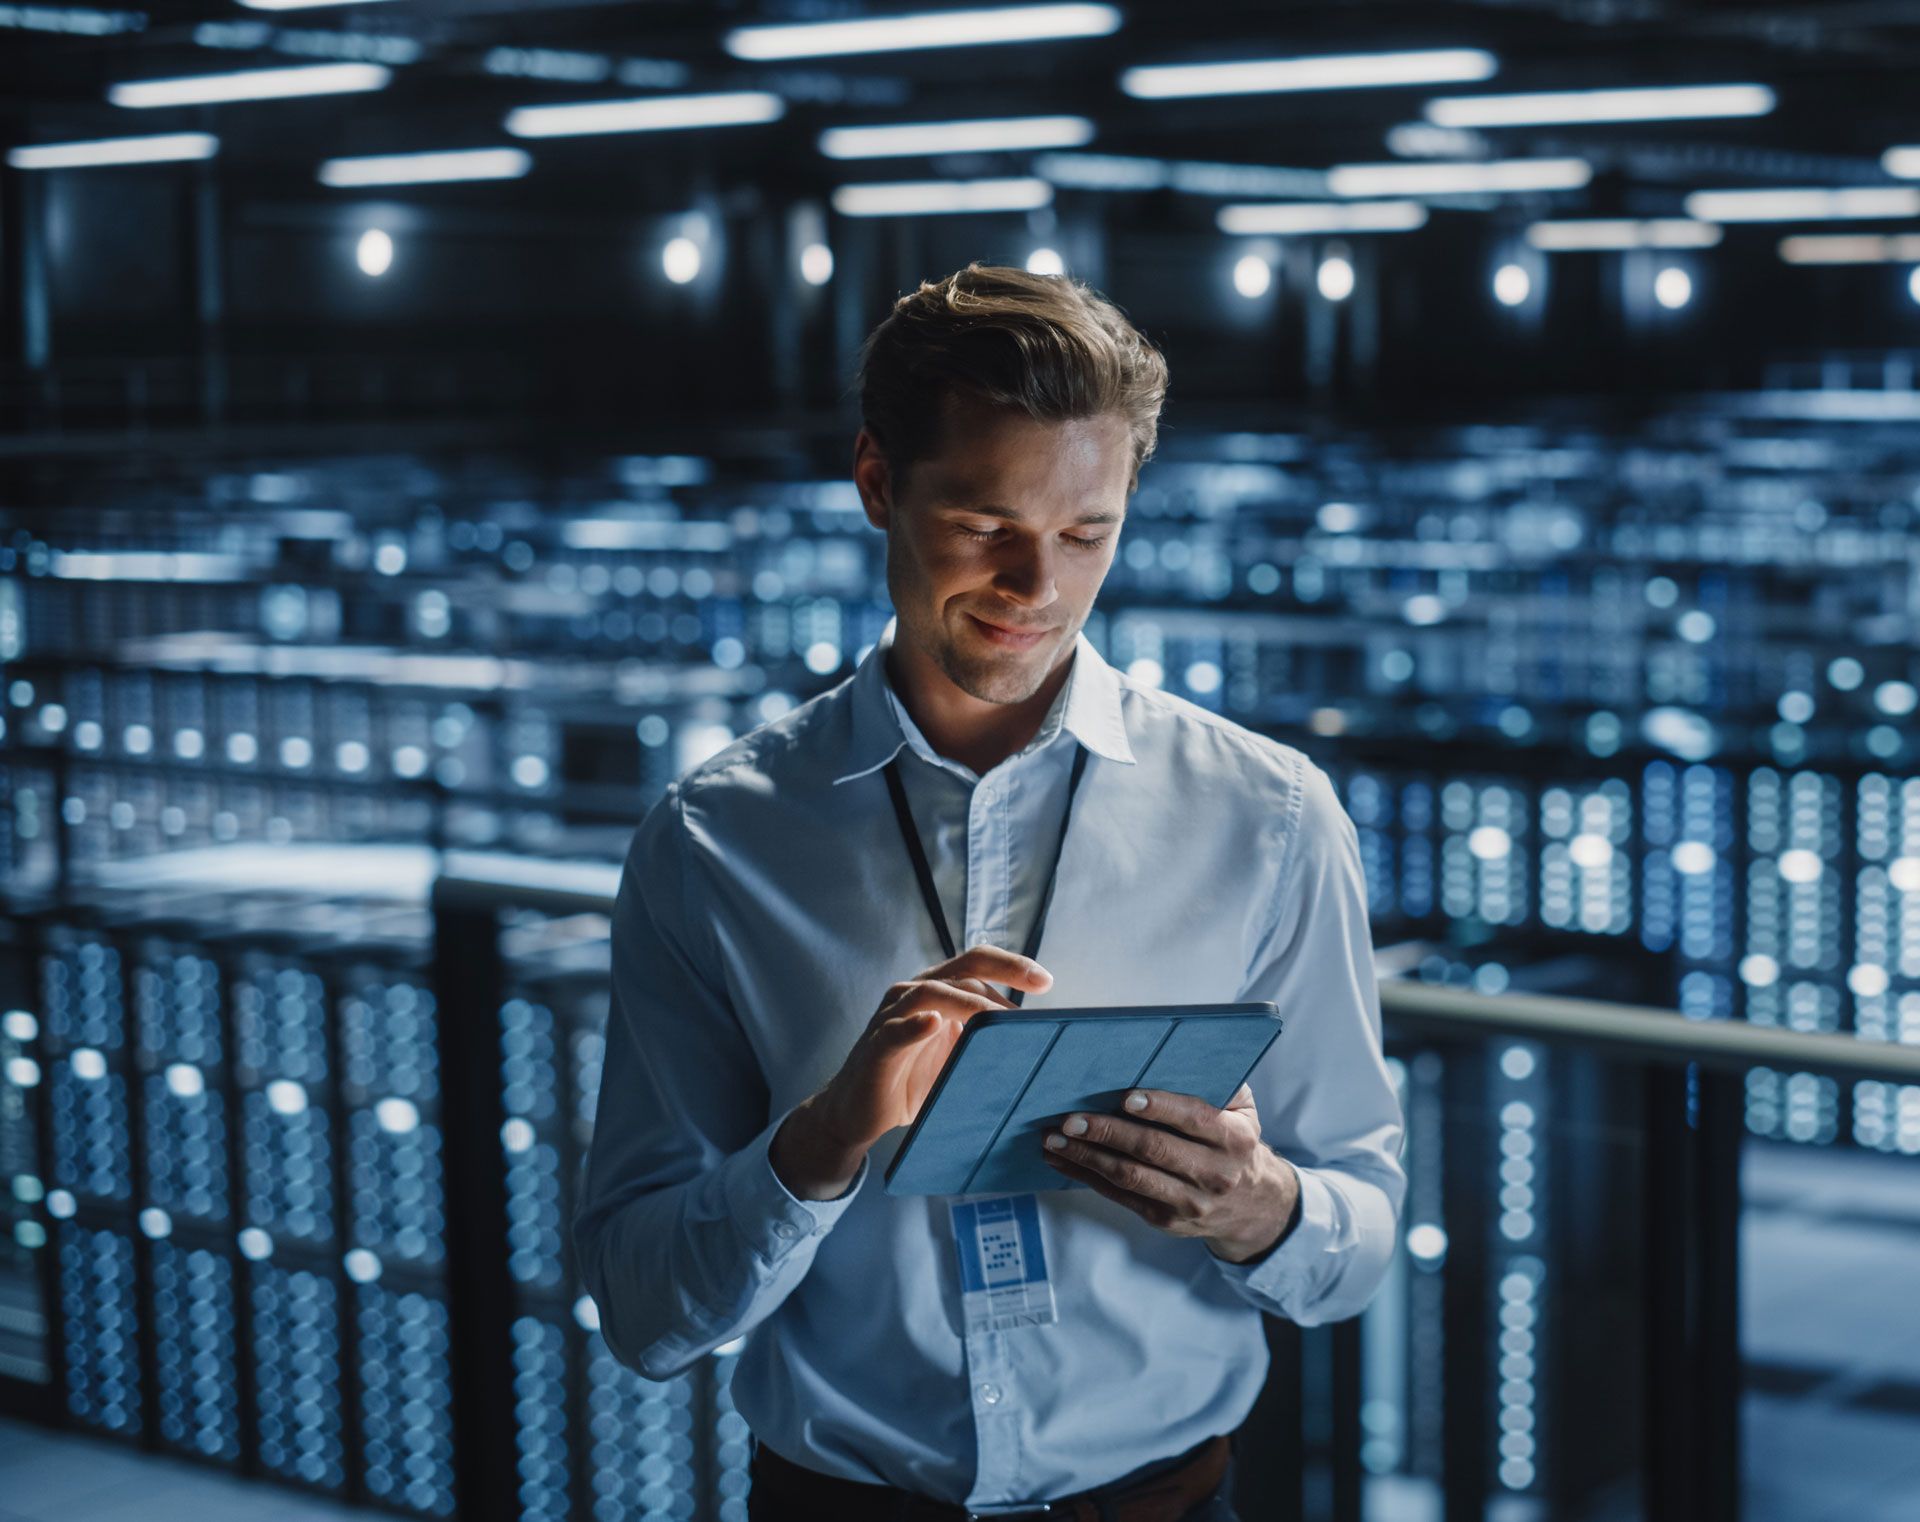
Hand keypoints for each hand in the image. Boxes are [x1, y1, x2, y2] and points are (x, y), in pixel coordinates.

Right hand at [771, 945, 1052, 1200]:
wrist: (858, 1113)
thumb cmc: (912, 1081)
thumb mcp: (956, 1058)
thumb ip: (984, 1042)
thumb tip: (1036, 1046)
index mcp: (937, 990)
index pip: (977, 963)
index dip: (1012, 965)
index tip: (1046, 982)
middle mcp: (913, 992)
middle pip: (962, 969)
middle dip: (1004, 972)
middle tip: (1040, 985)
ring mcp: (892, 1017)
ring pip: (932, 993)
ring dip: (969, 1003)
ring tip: (999, 1015)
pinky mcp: (876, 1046)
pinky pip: (895, 1031)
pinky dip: (915, 1026)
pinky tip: (934, 1024)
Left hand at [1040, 1084, 1300, 1263]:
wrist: (1253, 1204)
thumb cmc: (1234, 1141)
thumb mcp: (1241, 1110)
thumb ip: (1214, 1083)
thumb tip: (1168, 1054)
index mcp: (1234, 1138)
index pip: (1195, 1119)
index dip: (1160, 1107)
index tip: (1125, 1097)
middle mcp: (1215, 1174)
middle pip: (1154, 1151)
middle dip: (1108, 1132)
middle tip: (1071, 1119)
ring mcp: (1189, 1202)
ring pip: (1131, 1177)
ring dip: (1087, 1157)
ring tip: (1054, 1139)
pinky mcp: (1166, 1220)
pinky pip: (1120, 1196)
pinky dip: (1087, 1177)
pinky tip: (1062, 1160)